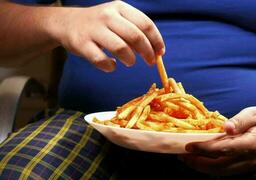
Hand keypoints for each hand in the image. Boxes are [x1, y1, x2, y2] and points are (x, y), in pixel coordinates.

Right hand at [49, 1, 164, 71]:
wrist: (66, 23)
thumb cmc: (100, 25)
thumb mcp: (118, 20)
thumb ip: (135, 32)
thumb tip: (155, 51)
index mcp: (120, 8)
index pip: (146, 24)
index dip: (156, 41)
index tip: (160, 53)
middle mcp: (107, 15)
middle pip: (136, 36)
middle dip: (147, 52)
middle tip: (150, 62)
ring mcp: (93, 29)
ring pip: (120, 48)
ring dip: (130, 59)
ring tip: (130, 62)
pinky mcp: (82, 44)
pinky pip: (101, 60)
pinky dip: (110, 66)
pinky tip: (111, 65)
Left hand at [180, 107, 255, 175]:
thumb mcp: (255, 113)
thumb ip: (240, 121)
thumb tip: (225, 128)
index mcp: (252, 144)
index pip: (223, 150)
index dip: (204, 150)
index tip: (188, 146)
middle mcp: (250, 159)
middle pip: (219, 167)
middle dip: (198, 163)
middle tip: (182, 155)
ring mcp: (250, 165)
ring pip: (222, 172)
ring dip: (203, 168)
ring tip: (188, 159)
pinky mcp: (248, 166)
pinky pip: (227, 171)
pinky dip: (212, 169)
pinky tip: (202, 162)